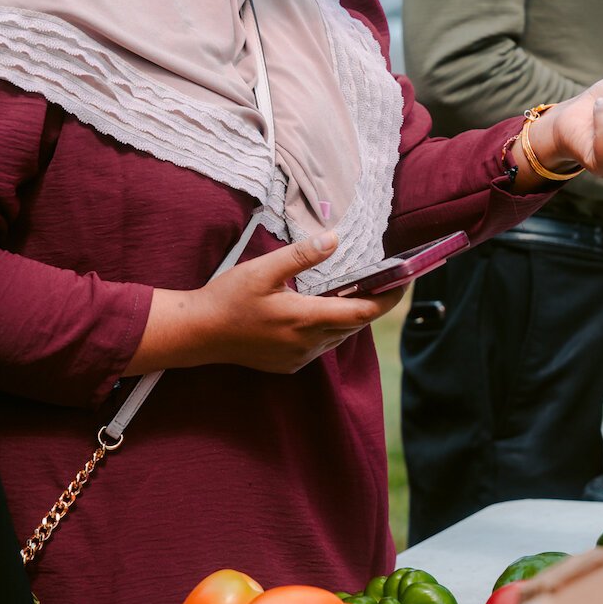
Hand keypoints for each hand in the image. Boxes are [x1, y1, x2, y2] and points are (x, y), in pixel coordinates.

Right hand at [135, 232, 405, 375]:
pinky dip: (331, 327)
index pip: (363, 311)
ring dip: (352, 315)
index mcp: (306, 318)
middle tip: (389, 279)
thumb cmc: (228, 298)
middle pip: (355, 323)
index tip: (405, 280)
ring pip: (340, 335)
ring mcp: (299, 357)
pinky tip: (325, 310)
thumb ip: (301, 255)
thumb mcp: (263, 269)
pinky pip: (322, 345)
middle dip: (374, 302)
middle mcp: (308, 343)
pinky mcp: (289, 364)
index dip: (389, 297)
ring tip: (362, 290)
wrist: (197, 334)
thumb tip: (335, 239)